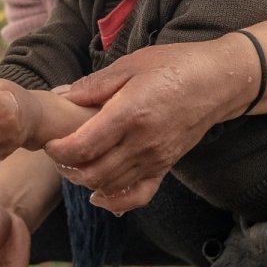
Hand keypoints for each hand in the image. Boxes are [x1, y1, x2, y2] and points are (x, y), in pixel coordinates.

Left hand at [44, 38, 241, 212]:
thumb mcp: (131, 64)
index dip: (59, 149)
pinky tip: (100, 195)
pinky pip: (138, 196)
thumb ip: (94, 84)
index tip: (49, 141)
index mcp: (130, 113)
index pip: (84, 146)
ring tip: (74, 164)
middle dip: (67, 168)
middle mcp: (142, 143)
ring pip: (111, 187)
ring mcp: (155, 159)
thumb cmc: (174, 66)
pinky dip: (116, 202)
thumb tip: (61, 96)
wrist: (217, 82)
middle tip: (57, 153)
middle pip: (93, 173)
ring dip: (85, 181)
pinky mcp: (165, 167)